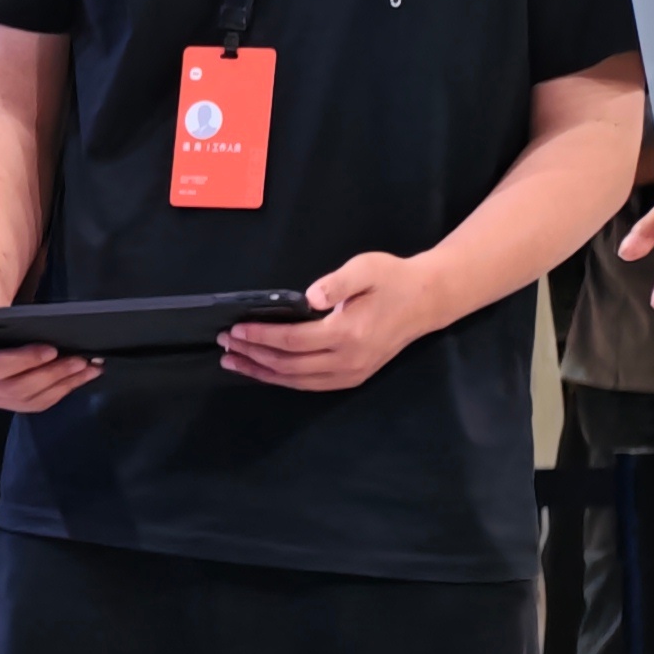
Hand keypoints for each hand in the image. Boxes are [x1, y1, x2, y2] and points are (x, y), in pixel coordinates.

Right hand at [0, 263, 100, 413]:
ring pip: (28, 399)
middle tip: (80, 360)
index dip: (23, 361)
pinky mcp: (3, 397)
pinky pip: (33, 402)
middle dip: (51, 375)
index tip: (51, 350)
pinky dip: (59, 392)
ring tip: (88, 369)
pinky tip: (78, 378)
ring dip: (61, 386)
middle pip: (15, 388)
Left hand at [221, 249, 427, 390]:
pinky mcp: (355, 376)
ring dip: (264, 373)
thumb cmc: (393, 279)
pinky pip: (312, 385)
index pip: (292, 340)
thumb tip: (308, 298)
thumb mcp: (366, 268)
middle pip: (289, 366)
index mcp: (347, 334)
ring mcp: (352, 373)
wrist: (427, 299)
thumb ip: (336, 282)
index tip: (236, 328)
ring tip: (236, 363)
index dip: (260, 336)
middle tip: (226, 345)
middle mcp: (348, 360)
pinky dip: (285, 381)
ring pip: (298, 381)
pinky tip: (268, 373)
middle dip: (253, 356)